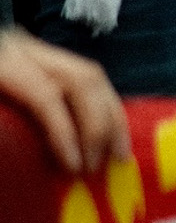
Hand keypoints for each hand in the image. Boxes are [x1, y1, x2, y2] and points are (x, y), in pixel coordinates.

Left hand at [0, 29, 130, 174]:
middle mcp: (23, 49)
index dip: (64, 132)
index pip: (46, 94)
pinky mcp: (37, 59)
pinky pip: (83, 77)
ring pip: (90, 74)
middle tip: (100, 168)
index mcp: (1, 62)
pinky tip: (106, 136)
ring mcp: (33, 50)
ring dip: (110, 116)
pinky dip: (101, 107)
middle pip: (82, 77)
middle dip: (98, 125)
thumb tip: (23, 173)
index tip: (74, 170)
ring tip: (117, 156)